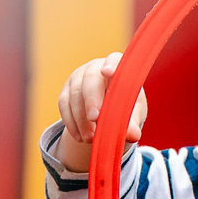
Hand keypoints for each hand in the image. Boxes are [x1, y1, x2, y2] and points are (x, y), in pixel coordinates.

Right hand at [54, 52, 146, 173]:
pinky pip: (64, 105)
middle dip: (92, 99)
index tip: (108, 72)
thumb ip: (133, 122)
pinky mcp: (66, 91)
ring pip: (75, 94)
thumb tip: (133, 135)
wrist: (107, 111)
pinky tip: (79, 137)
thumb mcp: (133, 114)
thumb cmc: (125, 107)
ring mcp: (78, 78)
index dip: (111, 64)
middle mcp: (95, 68)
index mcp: (117, 67)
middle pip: (90, 78)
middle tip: (95, 119)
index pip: (114, 60)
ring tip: (90, 138)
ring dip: (81, 118)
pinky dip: (71, 122)